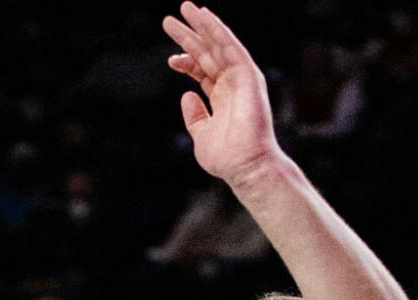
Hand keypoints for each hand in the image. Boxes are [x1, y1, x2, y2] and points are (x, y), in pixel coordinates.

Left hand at [164, 4, 282, 187]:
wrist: (245, 166)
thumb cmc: (227, 158)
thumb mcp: (201, 136)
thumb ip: (194, 116)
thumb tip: (186, 95)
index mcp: (221, 97)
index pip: (201, 71)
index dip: (186, 62)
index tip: (170, 60)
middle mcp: (231, 83)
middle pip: (206, 53)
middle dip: (189, 36)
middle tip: (170, 19)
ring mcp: (240, 77)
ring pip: (218, 44)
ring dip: (202, 24)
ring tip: (185, 7)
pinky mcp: (248, 74)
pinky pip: (230, 46)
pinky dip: (217, 30)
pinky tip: (204, 16)